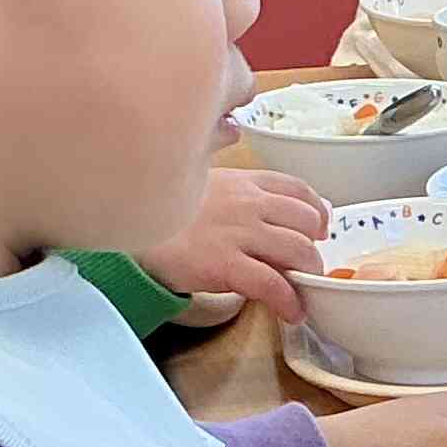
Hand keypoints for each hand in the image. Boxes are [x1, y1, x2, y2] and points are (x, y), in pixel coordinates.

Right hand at [143, 167, 331, 321]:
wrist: (127, 229)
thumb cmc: (162, 207)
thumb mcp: (196, 175)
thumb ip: (223, 166)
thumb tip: (237, 135)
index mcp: (244, 181)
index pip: (300, 190)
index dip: (318, 213)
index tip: (319, 229)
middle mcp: (248, 203)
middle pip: (307, 222)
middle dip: (314, 246)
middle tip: (306, 264)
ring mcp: (238, 233)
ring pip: (299, 251)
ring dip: (308, 274)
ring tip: (301, 288)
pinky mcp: (224, 264)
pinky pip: (273, 284)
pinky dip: (289, 301)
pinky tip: (291, 311)